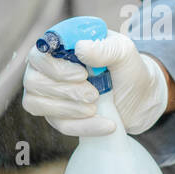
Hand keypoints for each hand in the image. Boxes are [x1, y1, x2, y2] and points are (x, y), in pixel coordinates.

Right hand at [22, 30, 168, 136]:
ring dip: (68, 109)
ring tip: (96, 107)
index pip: (39, 54)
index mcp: (60, 46)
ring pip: (37, 104)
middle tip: (93, 94)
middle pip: (34, 82)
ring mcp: (48, 94)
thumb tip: (80, 48)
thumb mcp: (123, 52)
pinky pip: (59, 125)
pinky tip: (106, 125)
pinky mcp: (57, 116)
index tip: (82, 75)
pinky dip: (83, 127)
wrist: (140, 97)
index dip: (55, 67)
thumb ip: (104, 48)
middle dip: (65, 91)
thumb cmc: (127, 68)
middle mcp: (46, 69)